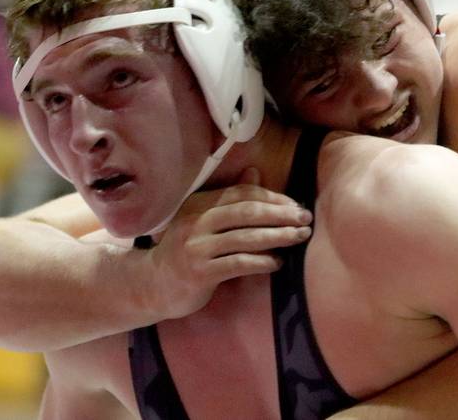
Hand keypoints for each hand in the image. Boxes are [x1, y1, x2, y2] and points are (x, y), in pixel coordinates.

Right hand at [143, 167, 310, 319]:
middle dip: (281, 214)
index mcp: (198, 203)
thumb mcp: (203, 220)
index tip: (295, 205)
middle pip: (247, 212)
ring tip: (300, 237)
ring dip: (278, 236)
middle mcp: (195, 221)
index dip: (271, 197)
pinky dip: (262, 262)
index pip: (242, 193)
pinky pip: (238, 264)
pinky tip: (278, 262)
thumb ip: (229, 198)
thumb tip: (255, 171)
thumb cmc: (186, 250)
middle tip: (305, 218)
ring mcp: (196, 247)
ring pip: (246, 238)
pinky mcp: (199, 272)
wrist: (152, 286)